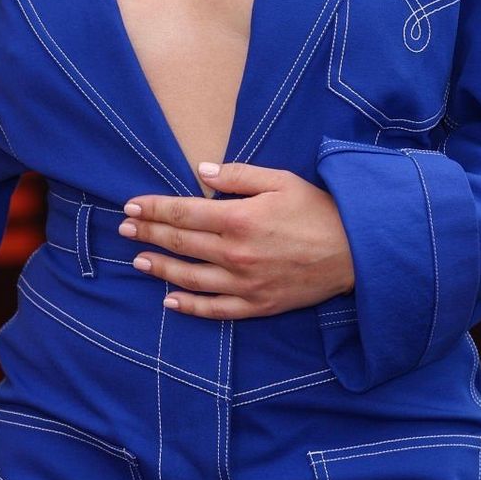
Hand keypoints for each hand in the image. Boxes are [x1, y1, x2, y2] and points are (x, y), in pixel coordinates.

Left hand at [119, 162, 354, 319]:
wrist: (356, 251)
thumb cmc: (318, 210)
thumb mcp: (279, 180)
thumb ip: (236, 176)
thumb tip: (200, 170)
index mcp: (239, 218)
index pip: (183, 211)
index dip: (153, 208)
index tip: (131, 205)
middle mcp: (236, 252)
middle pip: (180, 242)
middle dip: (148, 233)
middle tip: (124, 228)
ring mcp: (245, 282)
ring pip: (190, 277)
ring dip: (159, 269)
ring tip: (138, 261)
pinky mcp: (257, 304)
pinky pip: (215, 309)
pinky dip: (189, 307)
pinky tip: (170, 301)